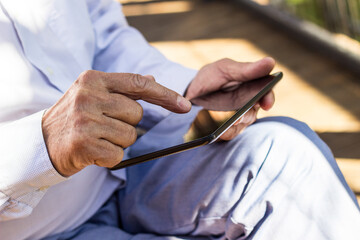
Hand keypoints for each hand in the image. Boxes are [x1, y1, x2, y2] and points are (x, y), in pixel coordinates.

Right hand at [42, 70, 190, 176]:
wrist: (41, 142)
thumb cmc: (73, 117)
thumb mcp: (93, 94)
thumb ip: (123, 87)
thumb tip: (152, 79)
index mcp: (93, 79)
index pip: (138, 84)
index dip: (165, 95)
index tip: (185, 106)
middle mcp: (88, 96)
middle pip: (136, 114)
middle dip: (128, 124)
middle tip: (104, 125)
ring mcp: (85, 120)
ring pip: (130, 135)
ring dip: (118, 141)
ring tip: (96, 138)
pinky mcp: (84, 144)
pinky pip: (118, 154)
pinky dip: (109, 157)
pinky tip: (92, 151)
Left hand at [185, 57, 275, 140]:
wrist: (190, 92)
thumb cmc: (212, 77)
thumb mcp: (225, 70)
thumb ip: (246, 69)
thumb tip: (271, 62)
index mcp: (252, 86)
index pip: (266, 93)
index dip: (268, 98)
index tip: (265, 103)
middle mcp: (249, 104)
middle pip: (254, 113)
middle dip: (247, 115)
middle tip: (240, 116)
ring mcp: (238, 117)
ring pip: (242, 125)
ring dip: (236, 126)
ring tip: (228, 124)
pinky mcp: (227, 128)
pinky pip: (230, 133)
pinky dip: (226, 133)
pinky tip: (220, 132)